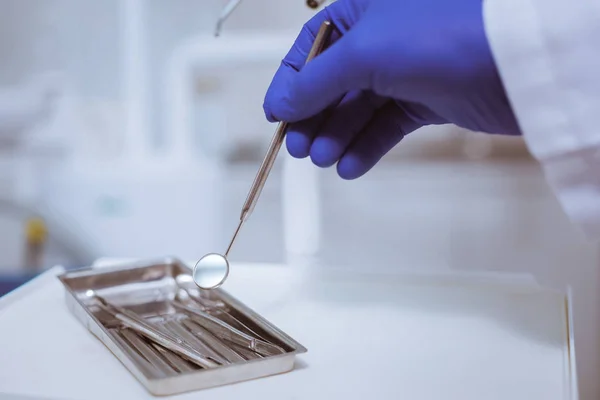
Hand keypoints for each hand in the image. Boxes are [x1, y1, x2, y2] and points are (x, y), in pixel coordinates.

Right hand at [263, 0, 520, 179]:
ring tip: (324, 161)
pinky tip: (351, 167)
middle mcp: (382, 38)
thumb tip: (281, 104)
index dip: (290, 84)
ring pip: (358, 109)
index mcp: (362, 9)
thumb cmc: (443, 35)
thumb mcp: (364, 52)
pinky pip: (386, 127)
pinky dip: (367, 147)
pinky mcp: (427, 101)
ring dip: (338, 137)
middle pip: (332, 84)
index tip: (276, 117)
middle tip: (300, 150)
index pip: (311, 48)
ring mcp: (406, 71)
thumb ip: (316, 81)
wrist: (516, 63)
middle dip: (314, 118)